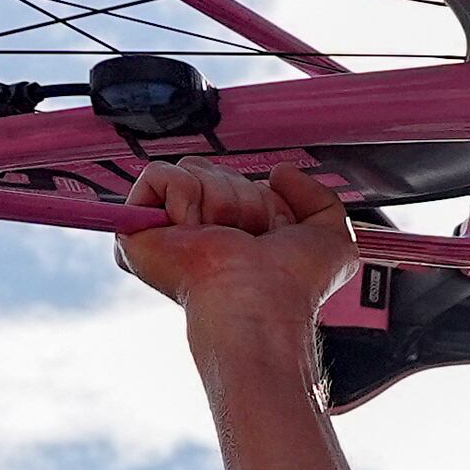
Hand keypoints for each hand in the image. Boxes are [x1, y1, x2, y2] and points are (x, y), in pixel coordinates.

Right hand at [116, 161, 360, 378]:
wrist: (261, 302)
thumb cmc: (294, 286)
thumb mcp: (331, 236)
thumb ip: (319, 197)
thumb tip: (279, 172)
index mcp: (234, 229)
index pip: (242, 178)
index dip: (265, 200)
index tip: (274, 233)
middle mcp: (200, 227)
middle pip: (216, 167)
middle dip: (244, 198)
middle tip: (247, 237)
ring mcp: (167, 228)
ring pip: (193, 168)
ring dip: (222, 200)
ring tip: (224, 238)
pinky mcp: (139, 226)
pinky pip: (158, 174)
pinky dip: (184, 194)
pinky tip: (197, 229)